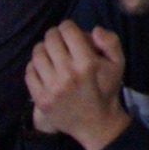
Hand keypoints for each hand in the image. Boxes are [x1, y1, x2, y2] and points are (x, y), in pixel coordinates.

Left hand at [25, 22, 129, 149]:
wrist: (96, 123)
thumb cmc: (107, 88)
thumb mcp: (119, 63)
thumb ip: (110, 41)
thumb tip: (93, 29)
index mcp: (86, 62)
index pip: (67, 30)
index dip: (68, 26)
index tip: (71, 32)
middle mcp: (67, 73)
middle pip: (50, 39)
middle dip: (55, 35)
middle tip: (60, 41)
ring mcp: (51, 87)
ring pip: (37, 54)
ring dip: (43, 49)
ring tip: (51, 54)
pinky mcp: (40, 98)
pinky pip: (29, 72)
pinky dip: (35, 66)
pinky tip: (44, 68)